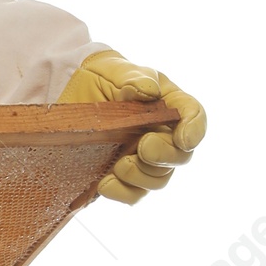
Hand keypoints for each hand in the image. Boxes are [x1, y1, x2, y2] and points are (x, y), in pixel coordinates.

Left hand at [55, 49, 205, 204]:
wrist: (71, 95)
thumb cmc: (102, 78)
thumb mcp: (114, 70)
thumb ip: (133, 77)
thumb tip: (148, 91)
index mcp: (169, 104)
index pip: (193, 116)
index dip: (194, 130)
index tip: (183, 138)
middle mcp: (163, 134)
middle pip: (180, 156)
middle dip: (164, 155)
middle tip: (143, 146)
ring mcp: (144, 159)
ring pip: (158, 179)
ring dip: (141, 176)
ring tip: (119, 164)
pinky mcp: (123, 177)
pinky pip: (132, 194)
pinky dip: (121, 192)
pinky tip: (105, 183)